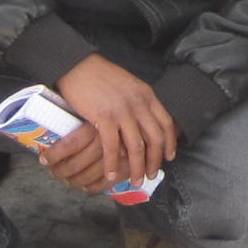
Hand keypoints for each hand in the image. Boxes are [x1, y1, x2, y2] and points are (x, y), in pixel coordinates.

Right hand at [56, 54, 178, 187]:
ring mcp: (122, 111)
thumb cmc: (100, 75)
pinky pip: (112, 147)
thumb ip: (138, 101)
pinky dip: (113, 164)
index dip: (169, 143)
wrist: (77, 66)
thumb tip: (143, 121)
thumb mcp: (128, 85)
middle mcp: (138, 104)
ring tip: (136, 181)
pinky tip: (112, 175)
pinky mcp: (104, 118)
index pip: (166, 123)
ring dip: (138, 168)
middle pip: (155, 139)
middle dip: (155, 161)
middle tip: (151, 176)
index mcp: (146, 95)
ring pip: (136, 147)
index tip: (169, 158)